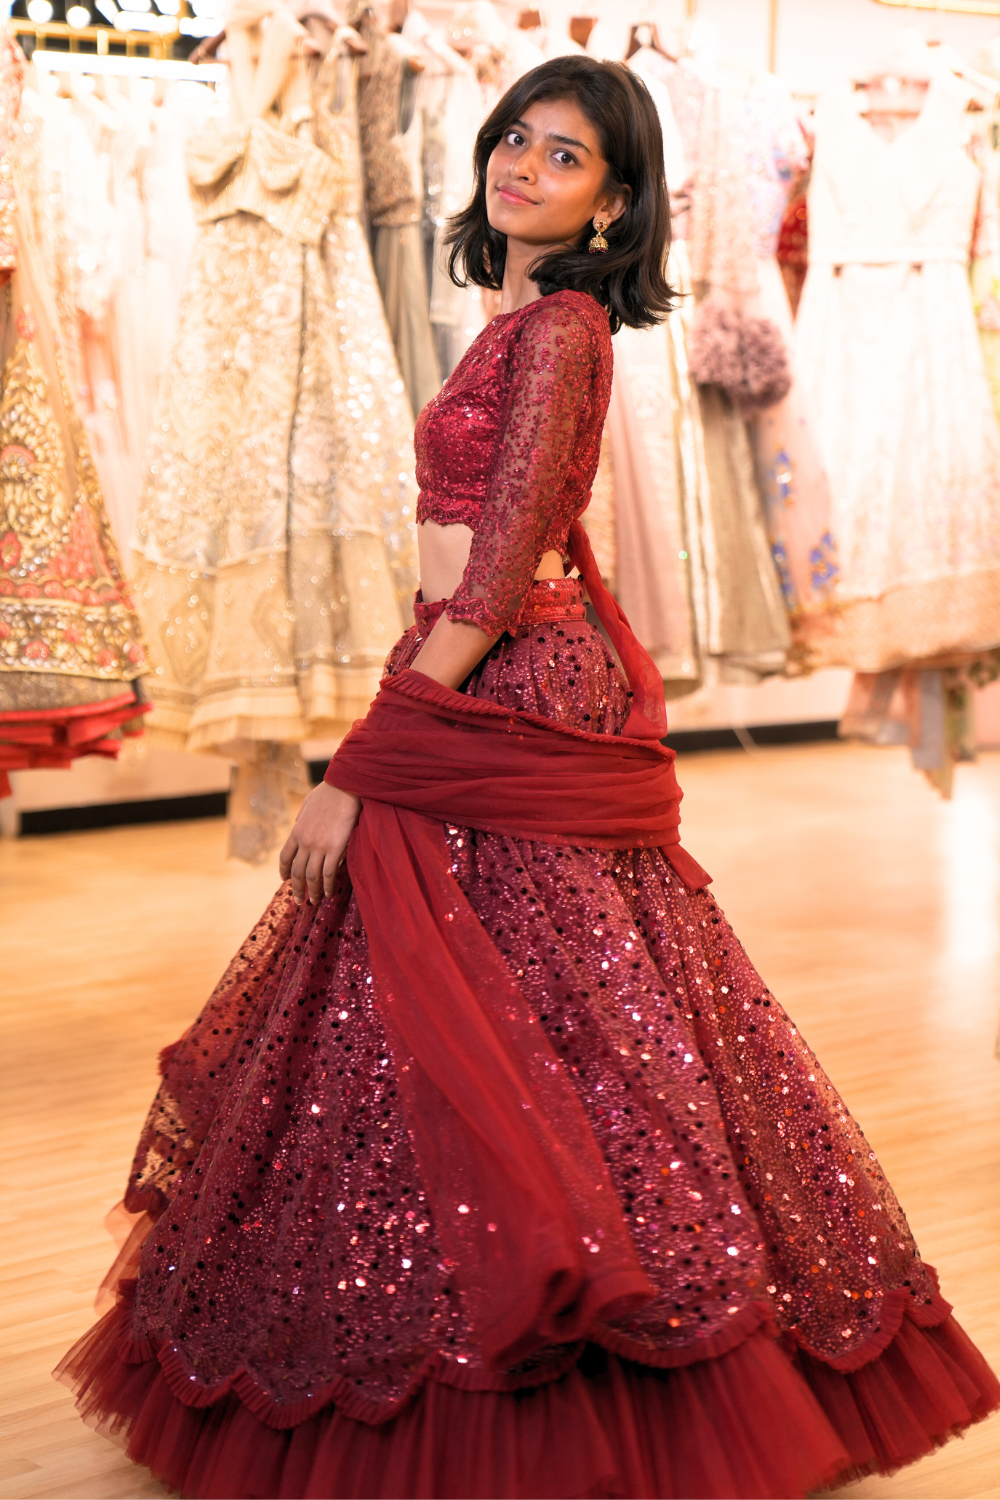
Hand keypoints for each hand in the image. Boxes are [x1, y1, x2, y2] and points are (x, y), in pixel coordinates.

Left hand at [278, 781, 360, 904]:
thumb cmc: (329, 792)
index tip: (285, 880)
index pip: (285, 857)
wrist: (344, 786)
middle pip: (296, 872)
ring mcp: (319, 846)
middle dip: (296, 888)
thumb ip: (302, 818)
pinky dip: (328, 885)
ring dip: (312, 891)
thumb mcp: (307, 804)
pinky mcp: (335, 848)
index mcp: (296, 830)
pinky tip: (329, 893)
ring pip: (311, 876)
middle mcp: (304, 841)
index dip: (284, 871)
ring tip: (315, 901)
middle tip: (299, 901)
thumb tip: (299, 825)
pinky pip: (328, 873)